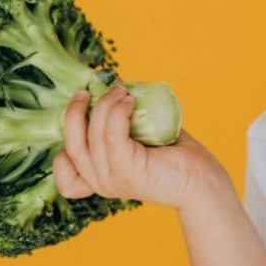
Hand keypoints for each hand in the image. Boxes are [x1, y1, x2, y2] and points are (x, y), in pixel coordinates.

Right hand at [52, 83, 230, 209]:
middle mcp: (101, 182)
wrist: (202, 182)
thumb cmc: (174, 158)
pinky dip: (117, 113)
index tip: (80, 115)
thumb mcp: (139, 137)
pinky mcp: (128, 170)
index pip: (64, 173)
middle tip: (88, 91)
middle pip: (71, 145)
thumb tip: (112, 83)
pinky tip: (130, 102)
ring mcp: (113, 179)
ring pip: (92, 135)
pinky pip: (111, 136)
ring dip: (104, 105)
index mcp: (99, 179)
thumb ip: (121, 120)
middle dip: (74, 112)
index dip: (64, 145)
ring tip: (121, 91)